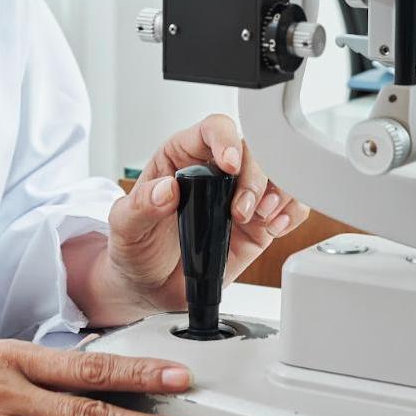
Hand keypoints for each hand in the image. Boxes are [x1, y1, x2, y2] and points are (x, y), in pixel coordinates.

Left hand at [81, 114, 311, 325]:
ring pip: (278, 175)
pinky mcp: (257, 224)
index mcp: (182, 157)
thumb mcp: (124, 225)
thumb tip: (166, 189)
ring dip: (279, 193)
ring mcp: (239, 197)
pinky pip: (289, 206)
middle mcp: (216, 172)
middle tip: (241, 211)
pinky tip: (275, 226)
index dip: (226, 140)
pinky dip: (291, 212)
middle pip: (253, 151)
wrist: (148, 285)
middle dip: (255, 179)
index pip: (213, 130)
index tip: (229, 164)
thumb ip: (141, 205)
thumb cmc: (135, 246)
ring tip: (262, 218)